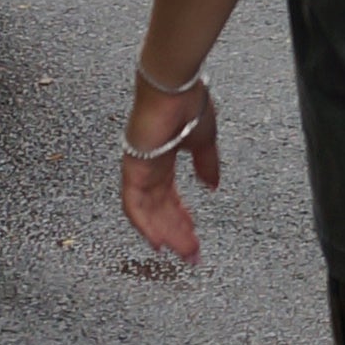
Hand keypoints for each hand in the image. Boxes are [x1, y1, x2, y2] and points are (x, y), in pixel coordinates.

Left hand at [121, 76, 220, 263]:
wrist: (175, 89)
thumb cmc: (188, 105)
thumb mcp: (204, 142)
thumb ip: (207, 165)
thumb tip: (212, 185)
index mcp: (164, 160)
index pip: (171, 198)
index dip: (182, 219)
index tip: (194, 238)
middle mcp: (148, 167)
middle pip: (160, 210)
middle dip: (177, 234)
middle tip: (191, 255)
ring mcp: (139, 169)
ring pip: (149, 212)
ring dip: (166, 234)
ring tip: (182, 252)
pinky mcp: (132, 169)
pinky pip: (134, 205)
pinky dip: (144, 225)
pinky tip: (158, 241)